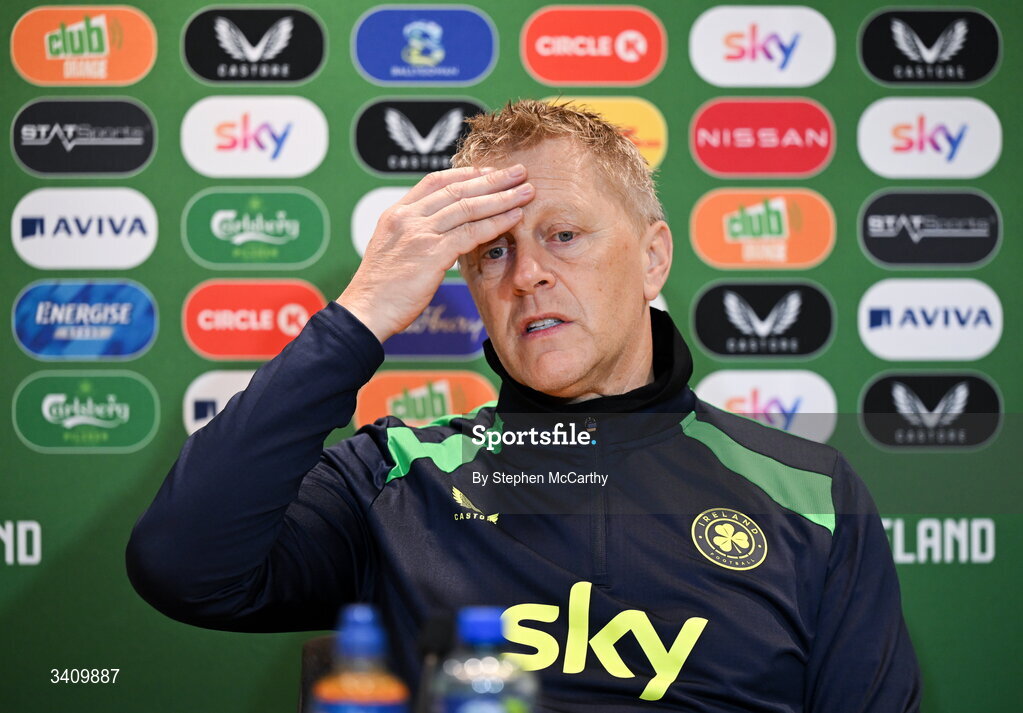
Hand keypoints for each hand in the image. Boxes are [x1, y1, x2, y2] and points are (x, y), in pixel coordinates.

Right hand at [338, 165, 532, 342]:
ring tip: (526, 191)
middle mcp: (407, 217)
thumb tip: (442, 234)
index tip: (489, 171)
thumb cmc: (381, 290)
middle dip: (492, 179)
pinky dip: (496, 223)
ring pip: (468, 207)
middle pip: (457, 189)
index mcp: (396, 213)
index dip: (466, 174)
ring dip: (502, 197)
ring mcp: (419, 233)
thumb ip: (415, 236)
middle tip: (518, 172)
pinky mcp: (431, 253)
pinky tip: (514, 217)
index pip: (435, 181)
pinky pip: (471, 232)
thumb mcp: (393, 251)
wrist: (366, 311)